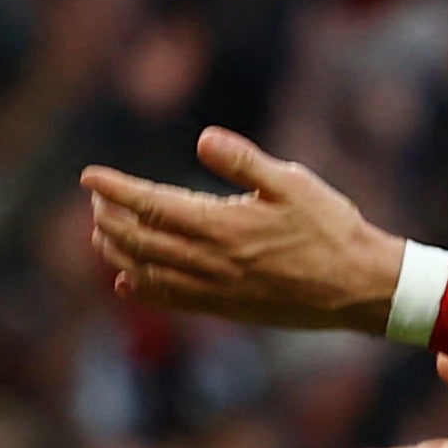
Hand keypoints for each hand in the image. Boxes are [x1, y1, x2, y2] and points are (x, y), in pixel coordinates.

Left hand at [78, 128, 412, 333]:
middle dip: (109, 218)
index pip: (152, 204)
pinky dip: (143, 288)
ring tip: (102, 233)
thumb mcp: (292, 182)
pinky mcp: (227, 308)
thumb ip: (244, 161)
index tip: (89, 176)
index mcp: (223, 225)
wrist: (358, 288)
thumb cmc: (330, 228)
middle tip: (95, 199)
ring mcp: (216, 290)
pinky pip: (172, 300)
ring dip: (118, 252)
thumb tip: (202, 139)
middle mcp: (211, 262)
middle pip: (140, 240)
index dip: (116, 190)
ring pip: (148, 273)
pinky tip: (128, 281)